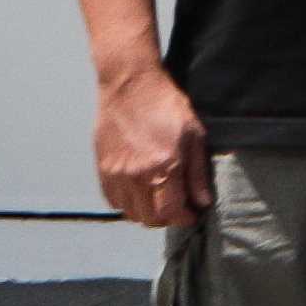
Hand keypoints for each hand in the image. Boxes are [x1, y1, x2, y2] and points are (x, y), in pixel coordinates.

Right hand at [90, 60, 206, 230]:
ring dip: (146, 212)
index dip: (184, 218)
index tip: (192, 214)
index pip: (170, 213)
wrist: (130, 87)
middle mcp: (135, 175)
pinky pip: (112, 200)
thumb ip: (198, 174)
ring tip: (160, 200)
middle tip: (179, 208)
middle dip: (167, 218)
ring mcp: (115, 173)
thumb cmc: (166, 106)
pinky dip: (127, 203)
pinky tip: (141, 191)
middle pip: (148, 218)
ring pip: (129, 212)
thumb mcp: (195, 136)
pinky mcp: (102, 168)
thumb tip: (203, 201)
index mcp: (162, 167)